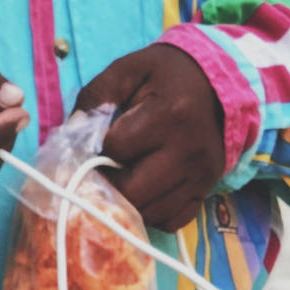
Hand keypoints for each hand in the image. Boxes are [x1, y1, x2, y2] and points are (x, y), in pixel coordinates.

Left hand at [76, 44, 224, 231]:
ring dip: (127, 203)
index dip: (95, 148)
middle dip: (108, 184)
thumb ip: (96, 96)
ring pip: (151, 212)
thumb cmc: (166, 75)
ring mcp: (201, 175)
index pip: (116, 148)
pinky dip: (152, 213)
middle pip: (133, 191)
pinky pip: (172, 220)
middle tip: (100, 170)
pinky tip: (145, 191)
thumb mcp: (129, 69)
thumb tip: (72, 133)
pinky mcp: (207, 190)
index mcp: (170, 114)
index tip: (93, 143)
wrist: (216, 85)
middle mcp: (189, 150)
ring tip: (122, 178)